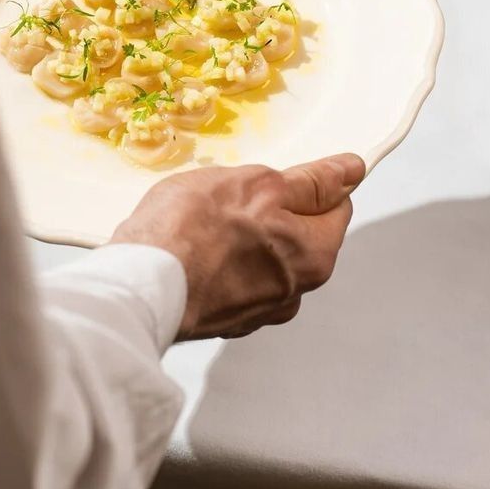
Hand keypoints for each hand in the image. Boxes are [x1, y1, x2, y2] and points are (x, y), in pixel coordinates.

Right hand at [110, 153, 364, 339]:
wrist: (138, 285)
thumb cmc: (193, 230)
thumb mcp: (259, 185)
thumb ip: (311, 181)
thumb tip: (351, 172)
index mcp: (314, 256)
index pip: (336, 207)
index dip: (309, 182)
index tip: (280, 174)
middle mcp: (294, 291)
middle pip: (298, 234)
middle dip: (272, 210)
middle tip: (232, 192)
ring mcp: (256, 309)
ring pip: (263, 255)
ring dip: (243, 235)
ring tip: (204, 218)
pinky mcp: (221, 317)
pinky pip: (232, 276)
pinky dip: (219, 259)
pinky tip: (192, 245)